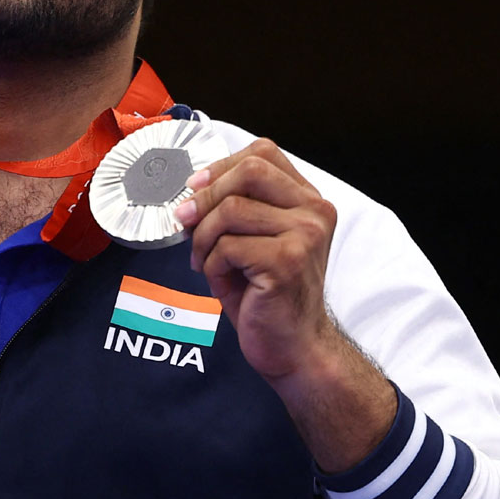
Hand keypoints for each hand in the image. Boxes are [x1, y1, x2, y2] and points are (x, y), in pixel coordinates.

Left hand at [173, 139, 336, 380]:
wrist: (293, 346)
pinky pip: (228, 246)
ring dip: (203, 238)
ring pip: (231, 210)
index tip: (194, 188)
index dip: (221, 166)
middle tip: (184, 222)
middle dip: (205, 196)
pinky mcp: (287, 261)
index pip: (263, 153)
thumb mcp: (251, 240)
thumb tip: (190, 190)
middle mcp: (315, 211)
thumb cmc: (267, 295)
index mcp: (308, 200)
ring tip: (203, 261)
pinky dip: (211, 264)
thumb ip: (233, 208)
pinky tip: (220, 280)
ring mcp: (305, 235)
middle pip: (248, 171)